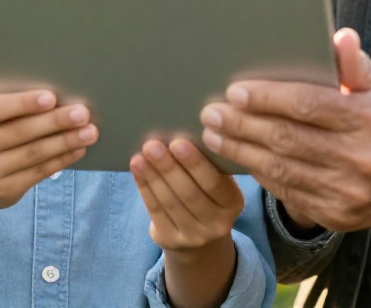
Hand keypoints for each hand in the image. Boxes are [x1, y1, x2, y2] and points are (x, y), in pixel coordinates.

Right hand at [0, 74, 96, 217]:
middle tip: (82, 112)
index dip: (23, 103)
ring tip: (89, 130)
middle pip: (19, 133)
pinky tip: (79, 148)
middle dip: (54, 122)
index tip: (51, 97)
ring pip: (33, 154)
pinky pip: (38, 173)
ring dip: (65, 142)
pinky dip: (61, 160)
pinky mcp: (4, 192)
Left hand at [129, 137, 244, 251]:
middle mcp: (217, 224)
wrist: (200, 241)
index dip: (195, 164)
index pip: (214, 184)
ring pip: (170, 202)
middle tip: (152, 145)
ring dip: (153, 176)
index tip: (178, 142)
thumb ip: (209, 163)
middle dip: (168, 168)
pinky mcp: (171, 241)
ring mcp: (194, 236)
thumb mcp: (218, 184)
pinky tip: (137, 168)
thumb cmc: (207, 196)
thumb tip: (182, 130)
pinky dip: (145, 187)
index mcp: (233, 203)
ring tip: (141, 154)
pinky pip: (156, 211)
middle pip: (189, 194)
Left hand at [200, 29, 370, 235]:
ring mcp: (349, 193)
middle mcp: (362, 159)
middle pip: (287, 139)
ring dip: (240, 151)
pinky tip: (239, 157)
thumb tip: (339, 36)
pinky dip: (259, 173)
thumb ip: (356, 63)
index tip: (235, 90)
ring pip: (281, 169)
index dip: (268, 98)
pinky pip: (287, 192)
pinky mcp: (337, 215)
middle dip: (242, 124)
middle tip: (212, 112)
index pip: (309, 105)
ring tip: (213, 135)